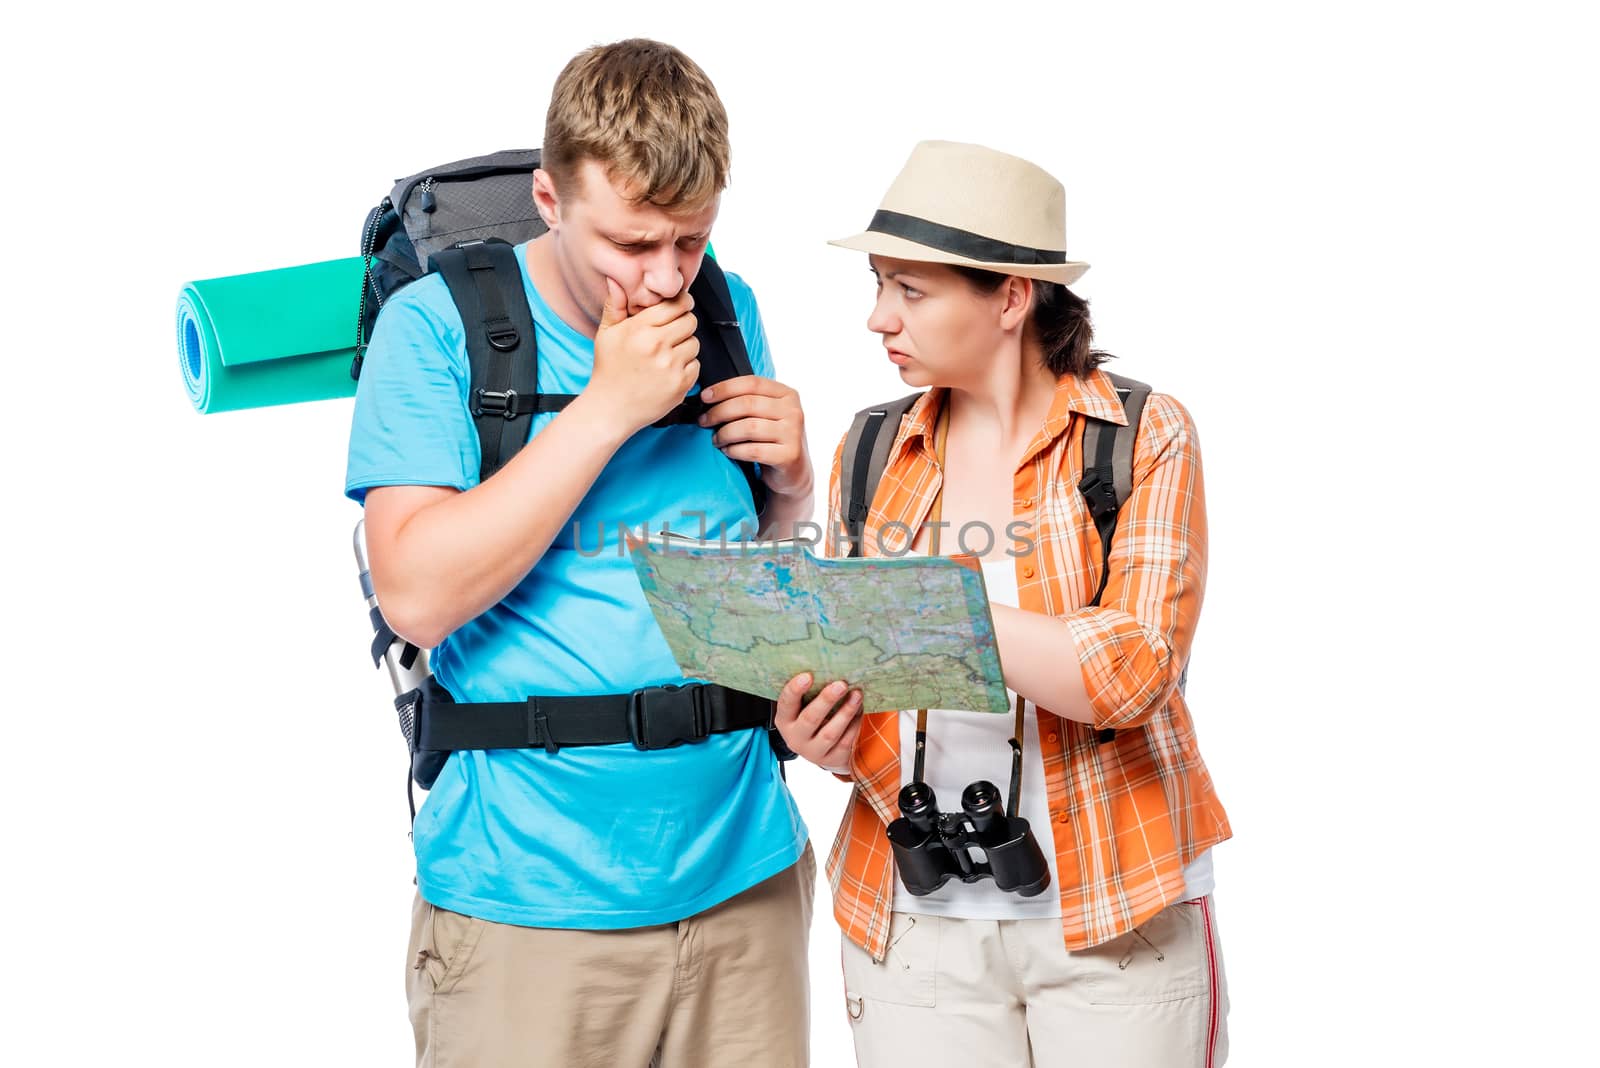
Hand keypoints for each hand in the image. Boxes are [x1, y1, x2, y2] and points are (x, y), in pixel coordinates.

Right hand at [588, 279, 700, 432]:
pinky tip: (669, 371)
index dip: (681, 303)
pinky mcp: (681, 384)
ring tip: (666, 355)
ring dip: (685, 346)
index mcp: (639, 329)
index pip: (676, 304)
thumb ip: (615, 305)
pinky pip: (696, 365)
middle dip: (683, 324)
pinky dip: (687, 367)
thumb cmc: (608, 369)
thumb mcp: (606, 334)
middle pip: (690, 321)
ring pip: (694, 343)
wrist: (611, 409)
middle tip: (671, 333)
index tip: (679, 307)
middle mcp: (657, 345)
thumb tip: (616, 280)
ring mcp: (670, 366)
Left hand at [698, 376, 811, 497]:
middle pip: (747, 404)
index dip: (725, 388)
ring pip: (748, 427)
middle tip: (704, 421)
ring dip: (725, 434)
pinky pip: (753, 450)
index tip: (705, 397)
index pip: (752, 383)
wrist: (793, 471)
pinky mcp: (789, 455)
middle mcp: (794, 411)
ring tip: (716, 439)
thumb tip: (710, 397)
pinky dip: (735, 450)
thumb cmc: (773, 440)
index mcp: (787, 394)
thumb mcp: (767, 415)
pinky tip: (728, 451)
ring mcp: (793, 433)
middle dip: (719, 412)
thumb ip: (748, 402)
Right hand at [774, 673, 862, 771]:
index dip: (795, 690)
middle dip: (826, 700)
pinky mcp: (833, 759)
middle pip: (810, 719)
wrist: (823, 750)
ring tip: (857, 695)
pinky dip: (855, 725)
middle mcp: (796, 738)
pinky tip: (861, 710)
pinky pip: (846, 742)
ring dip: (845, 712)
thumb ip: (809, 693)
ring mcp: (814, 752)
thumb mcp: (803, 707)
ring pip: (830, 733)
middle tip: (841, 684)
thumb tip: (828, 666)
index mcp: (785, 720)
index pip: (786, 704)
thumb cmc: (812, 718)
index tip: (807, 676)